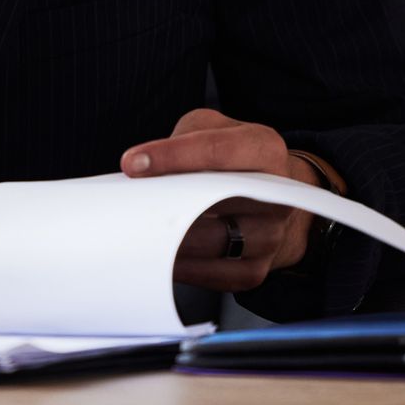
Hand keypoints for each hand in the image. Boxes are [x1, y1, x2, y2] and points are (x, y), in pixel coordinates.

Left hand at [120, 109, 323, 290]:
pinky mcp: (255, 270)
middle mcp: (276, 195)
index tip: (132, 164)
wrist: (273, 196)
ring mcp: (269, 236)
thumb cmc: (233, 157)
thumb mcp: (212, 129)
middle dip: (167, 201)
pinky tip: (157, 253)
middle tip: (128, 203)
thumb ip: (183, 139)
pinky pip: (212, 275)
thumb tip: (144, 170)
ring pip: (211, 242)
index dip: (172, 156)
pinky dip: (181, 266)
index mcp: (264, 149)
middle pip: (214, 201)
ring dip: (169, 238)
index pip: (217, 151)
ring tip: (135, 228)